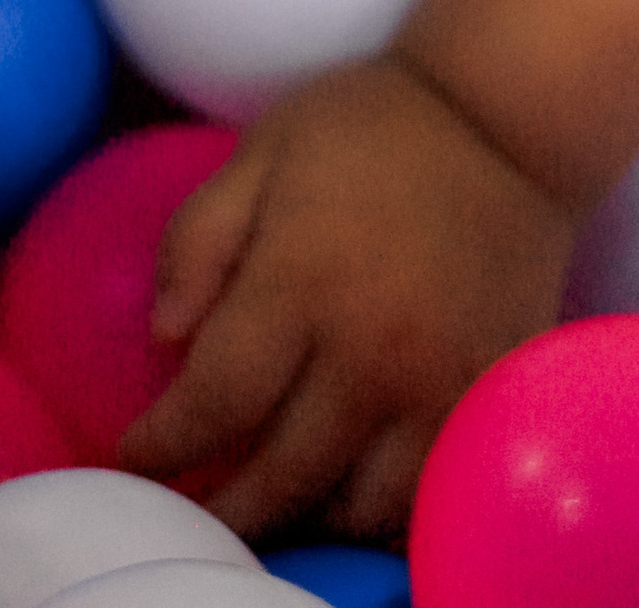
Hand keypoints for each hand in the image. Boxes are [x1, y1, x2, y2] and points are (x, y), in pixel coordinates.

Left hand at [117, 51, 575, 544]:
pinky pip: (426, 491)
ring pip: (359, 507)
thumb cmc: (369, 127)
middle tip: (192, 511)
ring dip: (304, 516)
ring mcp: (440, 389)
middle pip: (284, 476)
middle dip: (226, 509)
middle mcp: (373, 353)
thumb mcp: (263, 150)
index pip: (217, 400)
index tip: (134, 456)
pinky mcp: (489, 401)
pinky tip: (346, 487)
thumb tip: (164, 338)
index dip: (166, 444)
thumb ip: (200, 239)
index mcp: (303, 282)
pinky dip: (378, 510)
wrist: (504, 121)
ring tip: (268, 501)